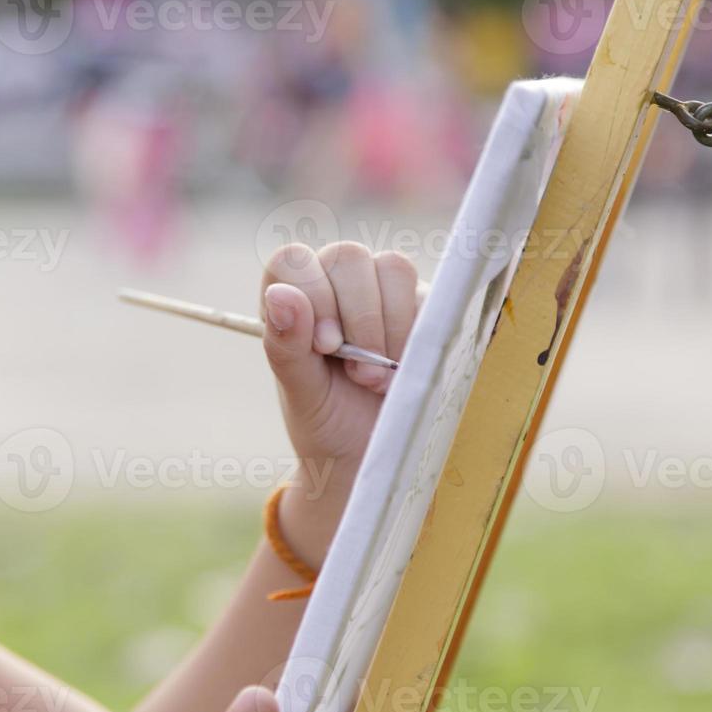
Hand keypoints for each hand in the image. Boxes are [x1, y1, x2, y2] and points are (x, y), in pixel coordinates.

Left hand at [259, 243, 424, 466]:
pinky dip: (417, 333)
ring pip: (392, 267)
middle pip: (348, 256)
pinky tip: (404, 369)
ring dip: (391, 327)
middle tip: (358, 373)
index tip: (325, 347)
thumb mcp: (301, 392)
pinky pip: (429, 292)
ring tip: (379, 377)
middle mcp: (333, 283)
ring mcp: (379, 289)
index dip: (314, 295)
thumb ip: (285, 345)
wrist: (374, 455)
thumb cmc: (326, 421)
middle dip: (359, 318)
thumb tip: (282, 294)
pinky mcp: (420, 304)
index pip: (294, 260)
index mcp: (292, 297)